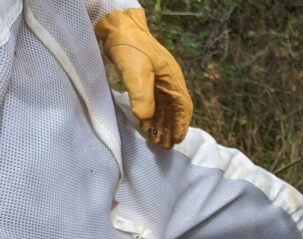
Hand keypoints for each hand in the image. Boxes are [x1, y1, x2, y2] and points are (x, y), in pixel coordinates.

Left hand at [95, 9, 192, 148]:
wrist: (117, 26)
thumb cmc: (130, 46)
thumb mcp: (135, 70)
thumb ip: (141, 95)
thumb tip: (144, 119)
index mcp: (173, 80)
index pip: (183, 107)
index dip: (181, 125)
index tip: (176, 140)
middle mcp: (169, 82)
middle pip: (174, 110)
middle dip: (171, 128)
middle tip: (164, 146)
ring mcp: (158, 81)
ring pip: (164, 108)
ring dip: (161, 124)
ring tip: (156, 140)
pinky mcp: (146, 80)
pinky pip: (154, 102)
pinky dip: (152, 115)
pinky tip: (146, 124)